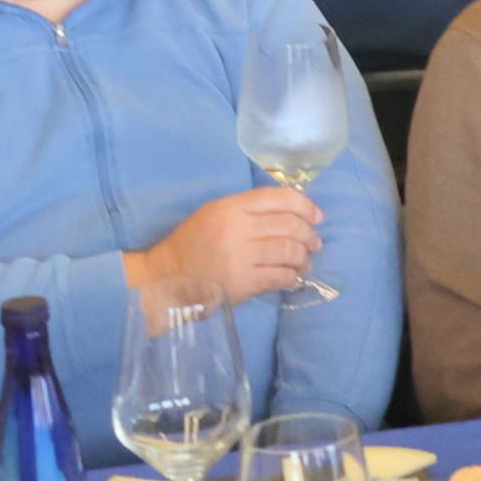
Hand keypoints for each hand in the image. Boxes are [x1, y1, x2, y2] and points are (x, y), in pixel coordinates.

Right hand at [130, 185, 320, 308]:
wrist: (164, 280)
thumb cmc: (190, 245)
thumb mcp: (213, 215)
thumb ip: (246, 210)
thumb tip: (289, 213)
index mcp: (230, 207)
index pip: (277, 198)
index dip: (304, 205)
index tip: (316, 216)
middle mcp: (237, 228)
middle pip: (288, 225)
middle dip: (309, 234)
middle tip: (315, 242)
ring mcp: (240, 256)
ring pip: (288, 250)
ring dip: (303, 257)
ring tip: (305, 261)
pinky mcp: (243, 282)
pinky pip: (280, 275)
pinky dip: (292, 275)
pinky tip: (292, 276)